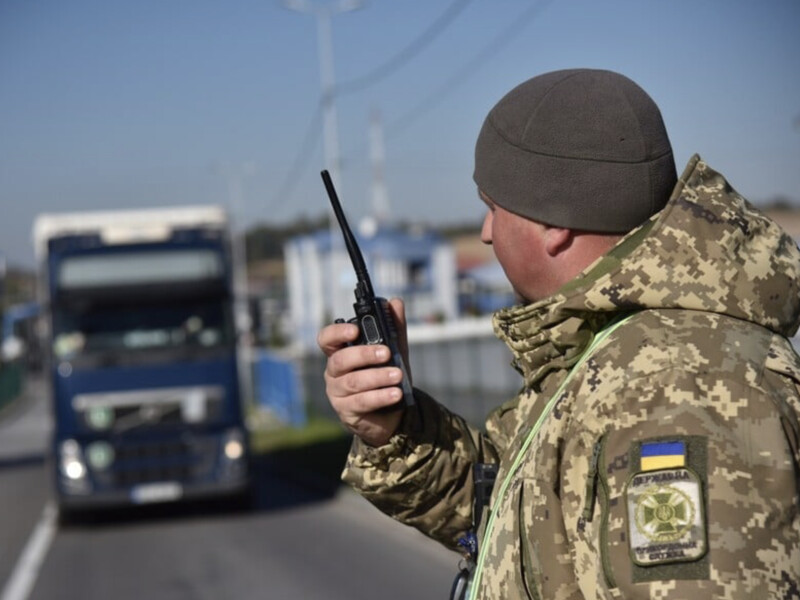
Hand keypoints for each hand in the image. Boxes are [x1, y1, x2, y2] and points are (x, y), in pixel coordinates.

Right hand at [317, 298, 409, 446]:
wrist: (390, 414)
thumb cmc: (385, 376)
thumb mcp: (393, 352)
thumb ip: (394, 329)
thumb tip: (395, 302)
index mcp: (340, 352)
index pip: (327, 339)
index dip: (337, 332)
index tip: (355, 329)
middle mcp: (334, 372)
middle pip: (340, 360)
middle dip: (364, 355)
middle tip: (387, 353)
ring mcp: (337, 393)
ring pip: (352, 382)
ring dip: (377, 377)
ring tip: (398, 375)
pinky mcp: (346, 412)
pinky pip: (361, 402)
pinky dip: (380, 397)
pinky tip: (395, 394)